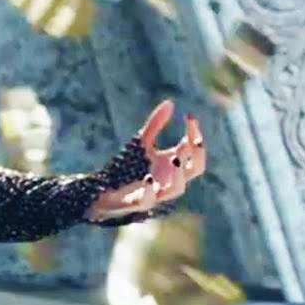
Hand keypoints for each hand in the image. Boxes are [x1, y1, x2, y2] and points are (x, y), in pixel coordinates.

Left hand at [87, 99, 205, 221]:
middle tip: (194, 141)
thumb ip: (155, 124)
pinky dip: (150, 191)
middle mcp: (169, 179)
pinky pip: (148, 201)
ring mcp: (156, 192)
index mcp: (172, 164)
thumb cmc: (129, 167)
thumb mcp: (142, 143)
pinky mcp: (138, 202)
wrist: (106, 190)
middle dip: (198, 155)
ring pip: (177, 189)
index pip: (193, 150)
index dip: (195, 134)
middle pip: (194, 170)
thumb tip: (170, 102)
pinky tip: (149, 179)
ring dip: (179, 176)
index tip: (189, 116)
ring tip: (175, 158)